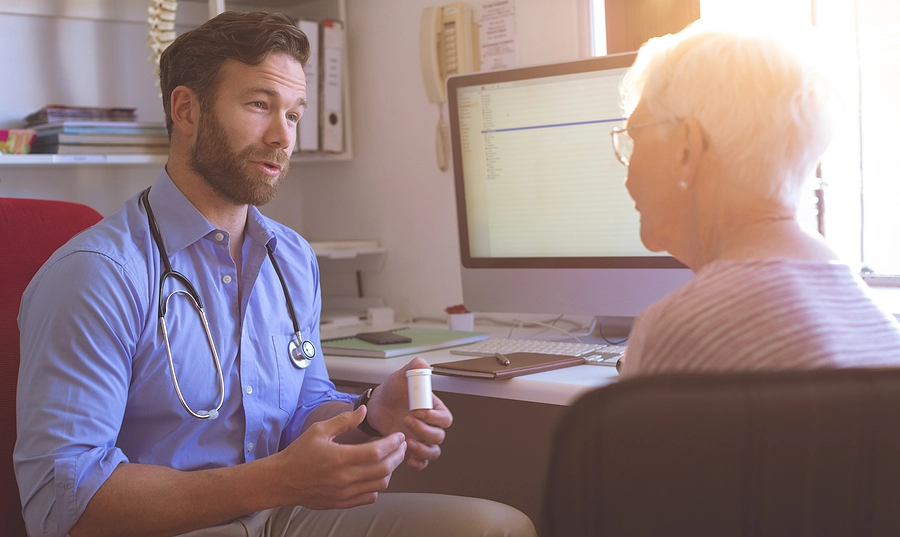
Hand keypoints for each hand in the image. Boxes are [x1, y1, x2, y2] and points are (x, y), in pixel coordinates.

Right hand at [274, 406, 406, 508]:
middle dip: (398, 456)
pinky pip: (369, 497)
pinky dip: (377, 486)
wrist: (282, 480)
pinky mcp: (342, 503)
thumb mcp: (319, 430)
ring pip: (380, 484)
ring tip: (390, 459)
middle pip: (384, 469)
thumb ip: (344, 420)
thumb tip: (364, 410)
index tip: (399, 436)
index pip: (377, 451)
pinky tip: (375, 475)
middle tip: (401, 446)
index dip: (393, 443)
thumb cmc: (299, 453)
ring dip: (390, 471)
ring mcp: (344, 493)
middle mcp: (344, 478)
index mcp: (340, 458)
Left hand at [367, 357, 453, 470]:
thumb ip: (413, 368)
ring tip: (407, 443)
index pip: (445, 418)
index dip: (434, 418)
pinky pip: (423, 462)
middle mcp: (431, 426)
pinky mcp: (412, 449)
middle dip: (424, 431)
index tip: (418, 411)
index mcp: (434, 409)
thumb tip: (423, 364)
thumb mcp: (402, 376)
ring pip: (434, 451)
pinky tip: (408, 459)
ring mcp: (422, 439)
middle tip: (406, 420)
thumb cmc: (392, 391)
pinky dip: (419, 463)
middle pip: (439, 436)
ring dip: (423, 450)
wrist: (377, 406)